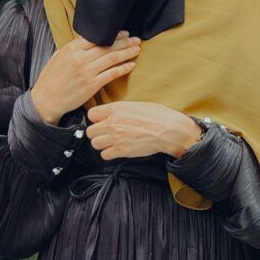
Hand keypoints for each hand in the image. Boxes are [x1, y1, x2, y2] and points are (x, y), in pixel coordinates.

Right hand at [30, 30, 142, 124]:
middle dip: (125, 42)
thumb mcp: (58, 57)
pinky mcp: (92, 85)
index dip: (113, 34)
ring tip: (137, 49)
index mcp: (72, 49)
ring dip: (127, 52)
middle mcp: (81, 58)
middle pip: (108, 46)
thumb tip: (88, 41)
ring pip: (113, 58)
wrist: (46, 100)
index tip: (123, 33)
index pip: (97, 36)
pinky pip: (112, 74)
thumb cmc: (51, 79)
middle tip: (135, 39)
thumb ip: (73, 48)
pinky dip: (124, 68)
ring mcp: (87, 71)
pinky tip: (131, 64)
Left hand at [85, 101, 202, 159]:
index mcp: (115, 109)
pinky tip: (117, 149)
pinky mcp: (121, 151)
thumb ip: (120, 109)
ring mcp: (116, 138)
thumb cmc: (157, 115)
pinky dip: (109, 153)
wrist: (169, 130)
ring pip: (95, 144)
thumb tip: (112, 112)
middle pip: (90, 131)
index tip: (101, 121)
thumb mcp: (136, 105)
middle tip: (105, 133)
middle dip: (97, 133)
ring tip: (111, 142)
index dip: (96, 118)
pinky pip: (104, 155)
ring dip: (102, 144)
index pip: (91, 114)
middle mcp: (112, 123)